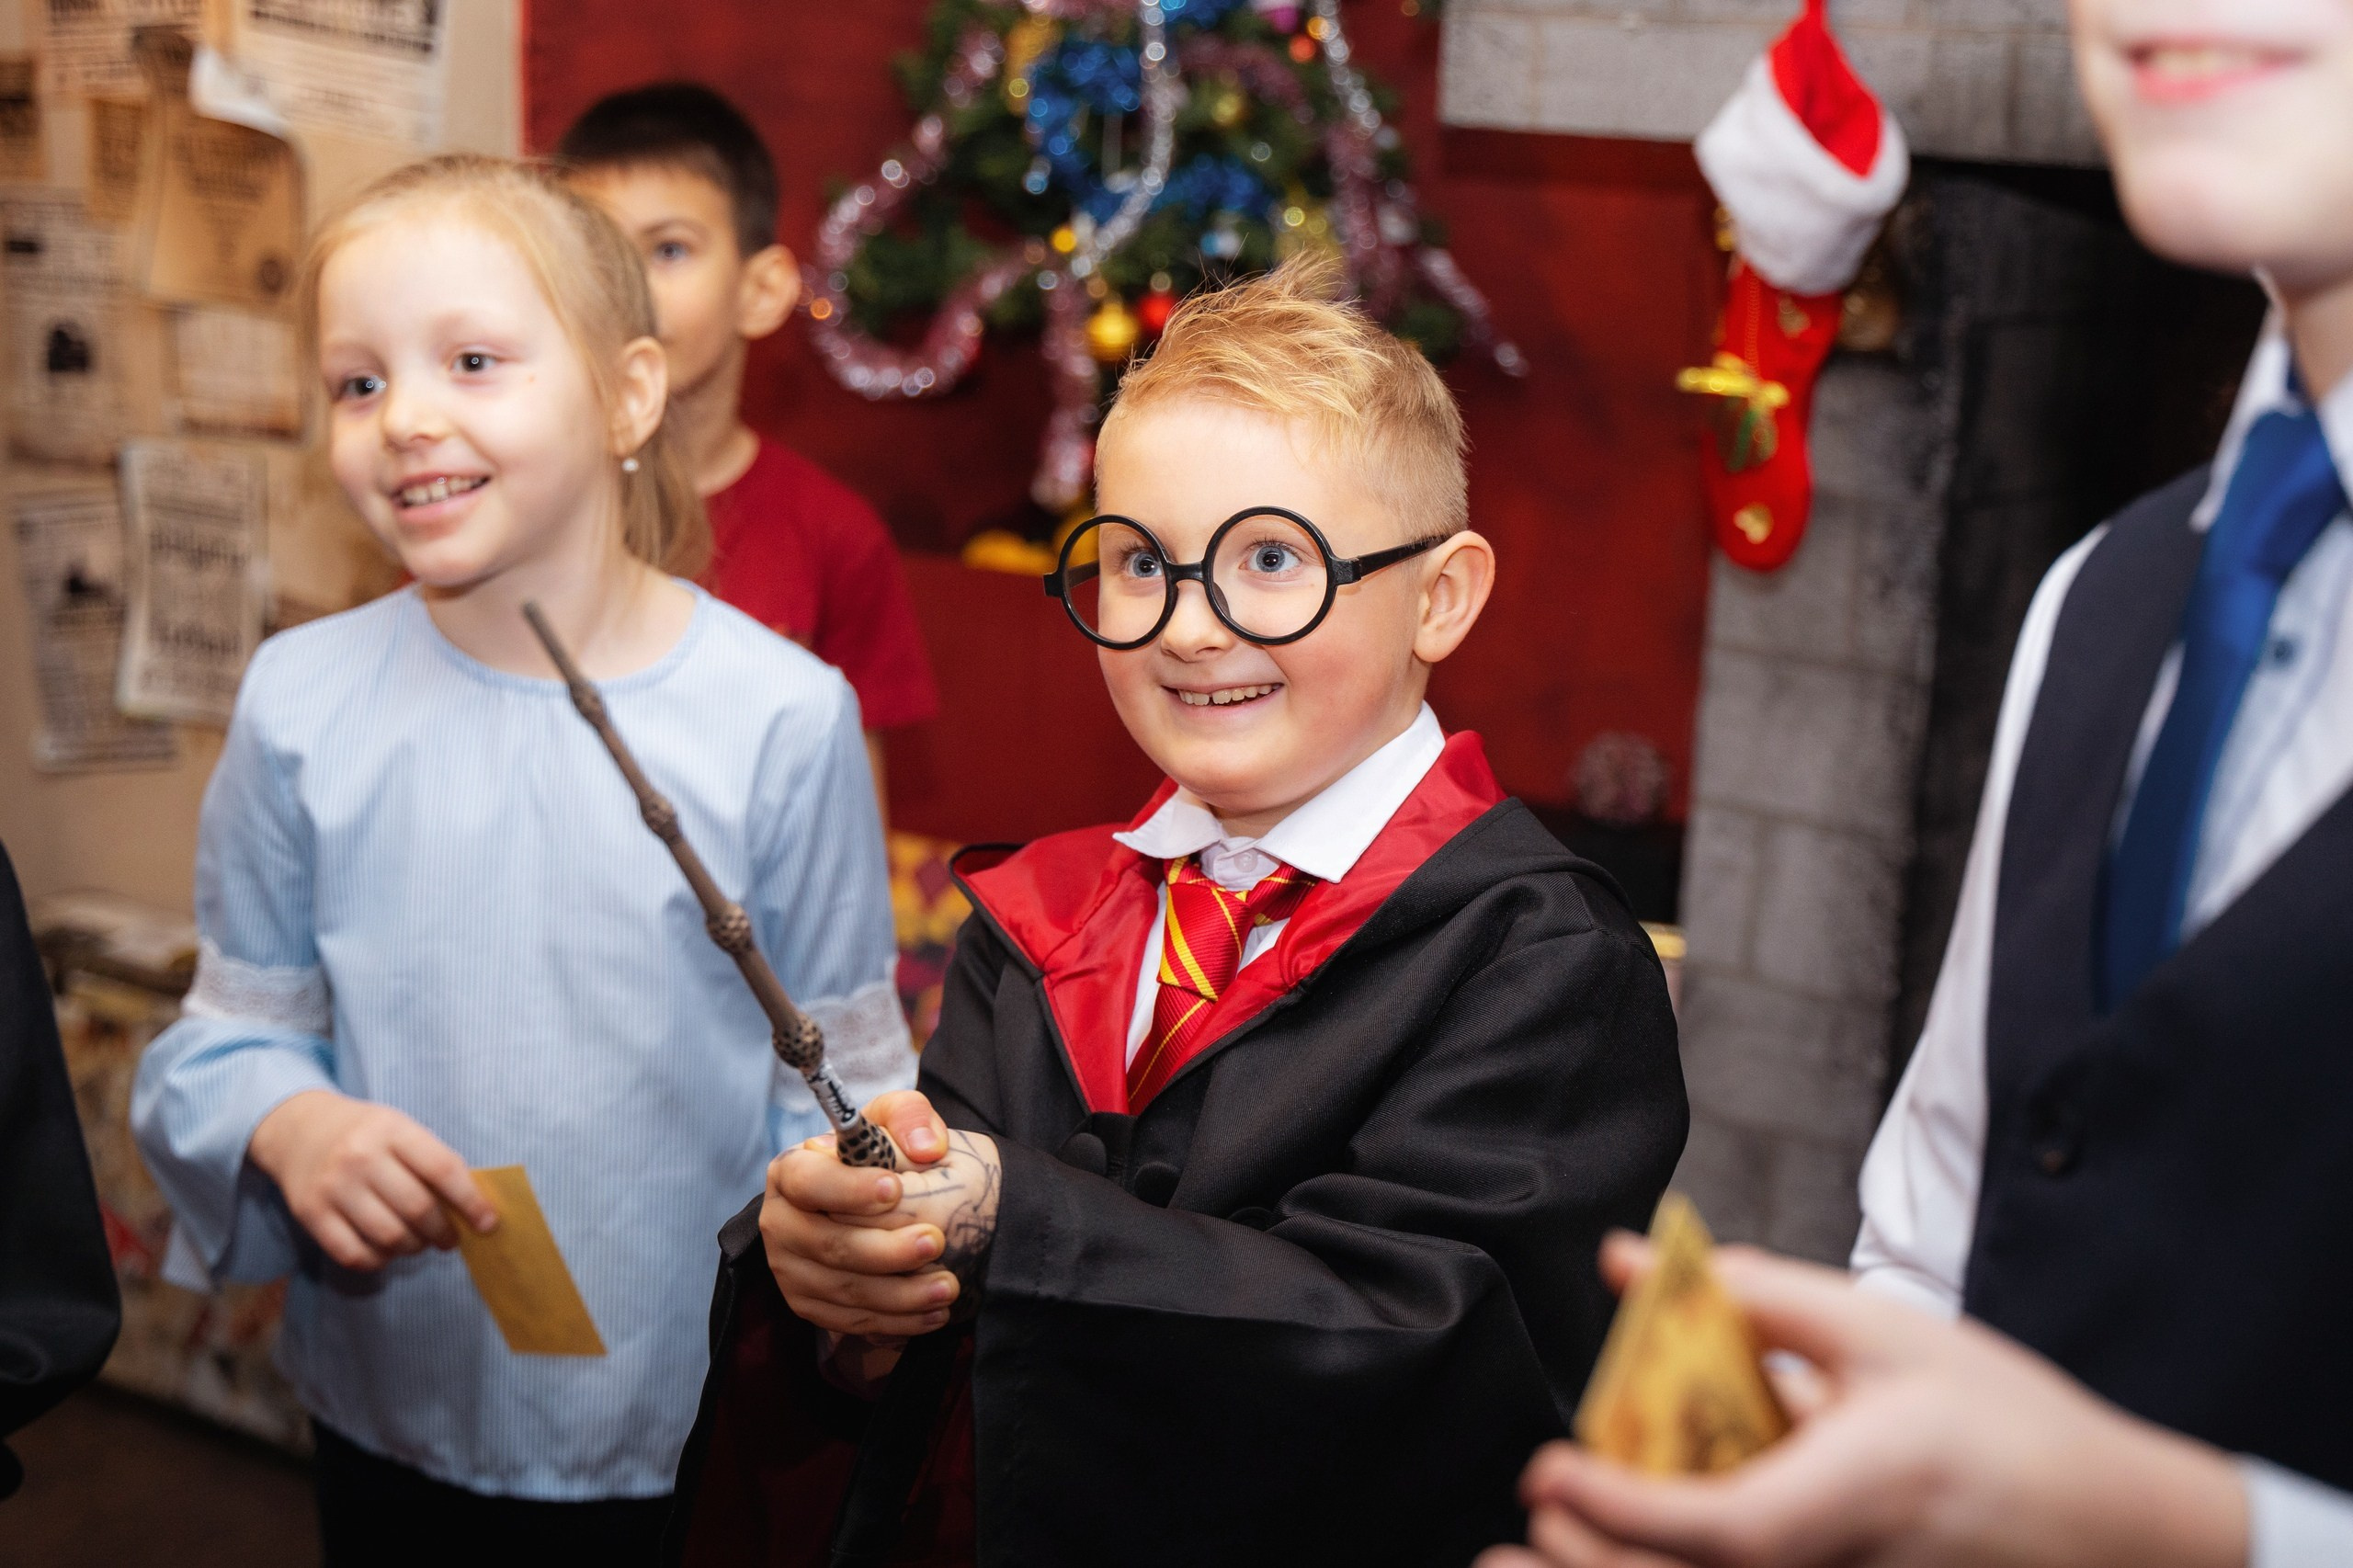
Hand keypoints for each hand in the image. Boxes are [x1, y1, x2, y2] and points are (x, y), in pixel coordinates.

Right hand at [246, 1090, 497, 1270]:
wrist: (300, 1129)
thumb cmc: (367, 1134)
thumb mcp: (401, 1130)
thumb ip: (433, 1162)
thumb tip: (473, 1209)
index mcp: (392, 1130)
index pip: (443, 1170)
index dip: (471, 1201)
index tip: (488, 1222)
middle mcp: (360, 1157)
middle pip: (417, 1209)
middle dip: (444, 1231)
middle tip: (451, 1238)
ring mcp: (333, 1187)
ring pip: (389, 1236)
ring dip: (415, 1247)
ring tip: (421, 1242)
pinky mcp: (311, 1215)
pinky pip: (354, 1254)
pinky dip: (380, 1260)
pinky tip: (388, 1250)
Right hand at [760, 1097, 999, 1338]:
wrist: (881, 1205)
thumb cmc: (885, 1157)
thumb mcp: (896, 1119)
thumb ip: (911, 1116)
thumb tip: (926, 1147)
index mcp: (791, 1172)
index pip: (808, 1181)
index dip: (848, 1189)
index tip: (895, 1189)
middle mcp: (781, 1223)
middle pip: (828, 1244)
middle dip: (886, 1250)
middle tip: (936, 1242)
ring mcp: (791, 1269)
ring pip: (844, 1289)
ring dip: (900, 1294)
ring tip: (948, 1287)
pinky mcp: (810, 1305)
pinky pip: (851, 1321)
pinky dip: (895, 1320)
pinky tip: (933, 1313)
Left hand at [1478, 1237, 2247, 1567]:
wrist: (2106, 1522)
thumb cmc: (2000, 1418)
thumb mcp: (1884, 1330)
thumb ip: (1754, 1295)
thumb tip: (1630, 1264)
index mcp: (1861, 1489)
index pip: (1721, 1527)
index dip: (1624, 1508)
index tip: (1550, 1471)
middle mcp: (1847, 1566)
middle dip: (1593, 1564)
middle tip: (1536, 1508)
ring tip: (1539, 1550)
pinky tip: (1629, 1545)